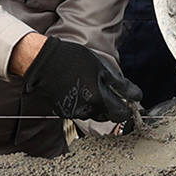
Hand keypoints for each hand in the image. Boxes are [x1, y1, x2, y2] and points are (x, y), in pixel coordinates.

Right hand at [22, 36, 141, 122]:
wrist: (42, 62)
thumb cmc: (71, 59)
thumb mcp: (99, 66)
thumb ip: (117, 83)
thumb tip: (133, 94)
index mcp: (99, 98)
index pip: (122, 113)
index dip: (128, 107)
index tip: (131, 100)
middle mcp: (88, 109)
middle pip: (108, 116)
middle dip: (114, 108)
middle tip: (115, 96)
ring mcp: (75, 112)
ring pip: (94, 114)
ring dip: (98, 106)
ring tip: (93, 89)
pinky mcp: (63, 111)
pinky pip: (80, 111)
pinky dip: (84, 104)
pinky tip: (80, 91)